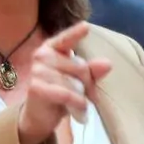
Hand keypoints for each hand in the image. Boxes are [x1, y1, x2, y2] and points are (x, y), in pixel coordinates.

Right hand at [17, 22, 114, 143]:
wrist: (39, 116)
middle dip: (88, 84)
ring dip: (82, 98)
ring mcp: (37, 71)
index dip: (75, 33)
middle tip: (88, 96)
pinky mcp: (36, 87)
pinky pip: (66, 94)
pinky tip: (80, 113)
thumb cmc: (61, 93)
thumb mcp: (79, 81)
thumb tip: (107, 64)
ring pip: (74, 82)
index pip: (66, 39)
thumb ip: (92, 71)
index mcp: (52, 48)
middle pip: (80, 66)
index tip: (86, 26)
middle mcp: (42, 55)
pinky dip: (76, 105)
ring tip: (81, 106)